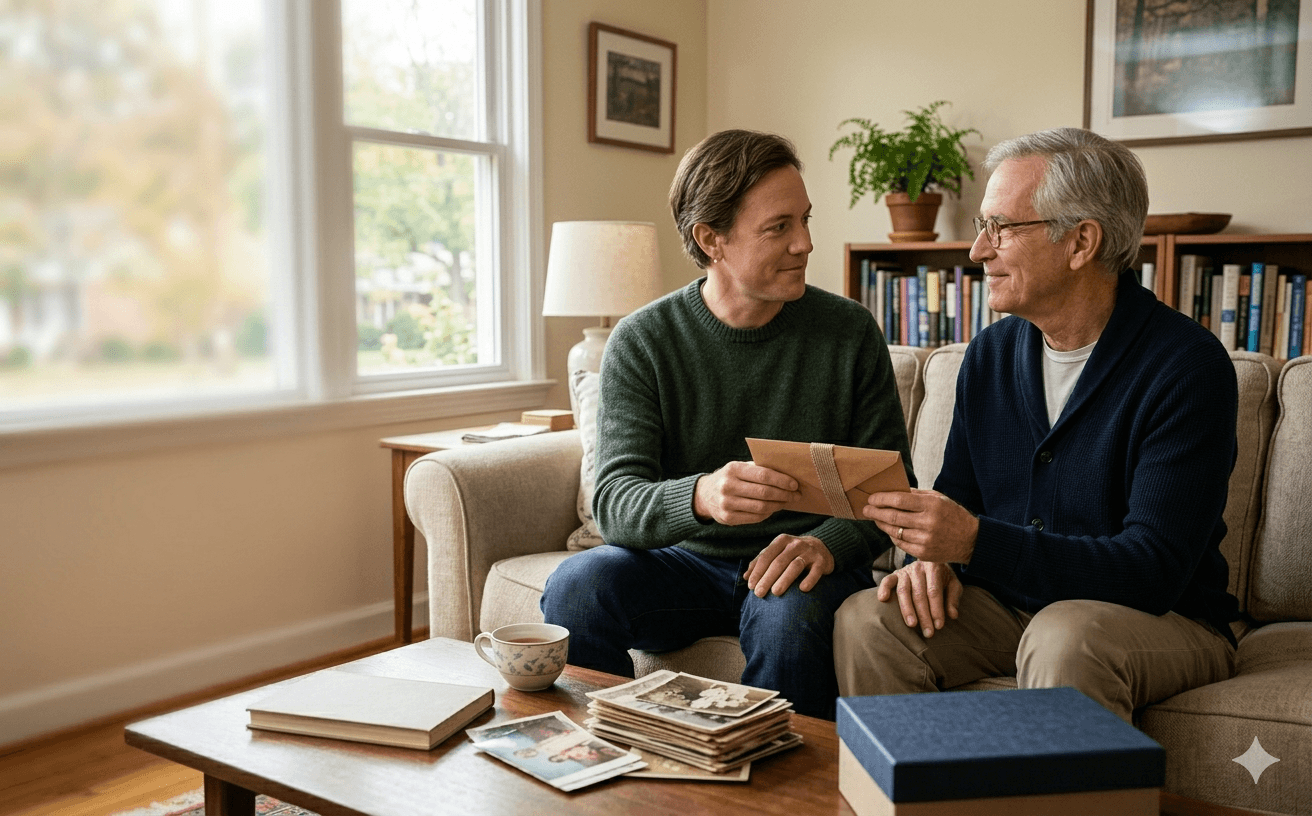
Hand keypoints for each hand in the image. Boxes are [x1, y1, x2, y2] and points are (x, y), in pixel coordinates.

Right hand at [693, 461, 798, 525]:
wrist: (705, 495)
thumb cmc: (730, 478)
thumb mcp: (739, 468)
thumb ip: (759, 468)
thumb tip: (788, 474)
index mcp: (733, 469)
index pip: (763, 475)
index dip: (782, 480)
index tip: (795, 484)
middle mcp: (728, 486)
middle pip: (764, 492)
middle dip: (784, 494)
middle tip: (796, 495)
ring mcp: (726, 504)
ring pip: (761, 507)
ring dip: (778, 505)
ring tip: (787, 502)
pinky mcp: (727, 518)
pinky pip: (755, 517)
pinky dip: (768, 513)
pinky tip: (773, 508)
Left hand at [743, 535, 833, 596]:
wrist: (822, 547)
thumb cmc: (793, 553)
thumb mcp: (777, 552)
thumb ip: (761, 562)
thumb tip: (745, 577)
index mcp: (781, 541)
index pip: (766, 556)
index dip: (757, 571)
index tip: (751, 586)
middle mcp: (795, 544)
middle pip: (778, 562)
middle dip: (767, 578)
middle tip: (759, 593)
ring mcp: (809, 552)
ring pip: (795, 565)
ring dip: (784, 580)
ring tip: (775, 593)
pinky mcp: (821, 561)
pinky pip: (815, 571)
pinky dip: (809, 579)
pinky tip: (803, 589)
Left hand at [864, 488, 978, 563]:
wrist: (970, 540)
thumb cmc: (952, 515)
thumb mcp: (939, 498)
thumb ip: (916, 494)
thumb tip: (893, 490)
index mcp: (932, 505)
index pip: (899, 500)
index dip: (882, 499)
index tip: (871, 498)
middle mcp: (928, 523)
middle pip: (893, 516)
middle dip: (875, 512)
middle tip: (865, 509)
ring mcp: (925, 540)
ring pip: (894, 531)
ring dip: (881, 524)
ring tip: (875, 518)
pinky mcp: (923, 553)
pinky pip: (901, 543)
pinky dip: (893, 535)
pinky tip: (890, 529)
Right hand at [877, 561, 961, 637]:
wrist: (930, 560)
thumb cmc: (942, 577)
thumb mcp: (953, 584)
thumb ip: (953, 598)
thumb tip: (953, 615)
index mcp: (934, 567)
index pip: (934, 591)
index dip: (936, 610)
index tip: (939, 626)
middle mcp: (918, 568)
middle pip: (919, 594)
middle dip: (924, 615)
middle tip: (928, 633)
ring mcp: (905, 570)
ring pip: (903, 591)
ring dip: (907, 609)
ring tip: (912, 625)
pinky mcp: (895, 574)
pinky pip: (887, 580)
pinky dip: (884, 589)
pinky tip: (883, 599)